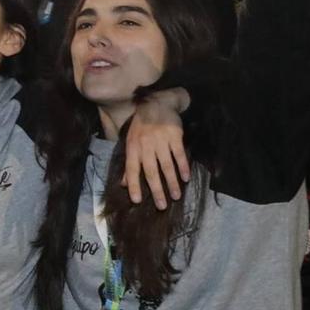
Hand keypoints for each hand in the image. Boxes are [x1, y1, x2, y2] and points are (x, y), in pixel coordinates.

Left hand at [123, 93, 189, 208]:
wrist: (156, 103)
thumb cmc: (141, 127)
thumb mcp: (131, 142)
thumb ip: (129, 163)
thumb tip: (124, 184)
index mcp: (133, 148)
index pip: (131, 170)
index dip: (133, 185)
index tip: (136, 200)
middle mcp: (145, 146)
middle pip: (150, 171)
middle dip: (156, 190)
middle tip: (161, 206)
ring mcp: (160, 141)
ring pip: (166, 165)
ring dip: (171, 182)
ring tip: (176, 196)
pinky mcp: (174, 136)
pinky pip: (179, 154)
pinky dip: (183, 166)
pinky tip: (186, 178)